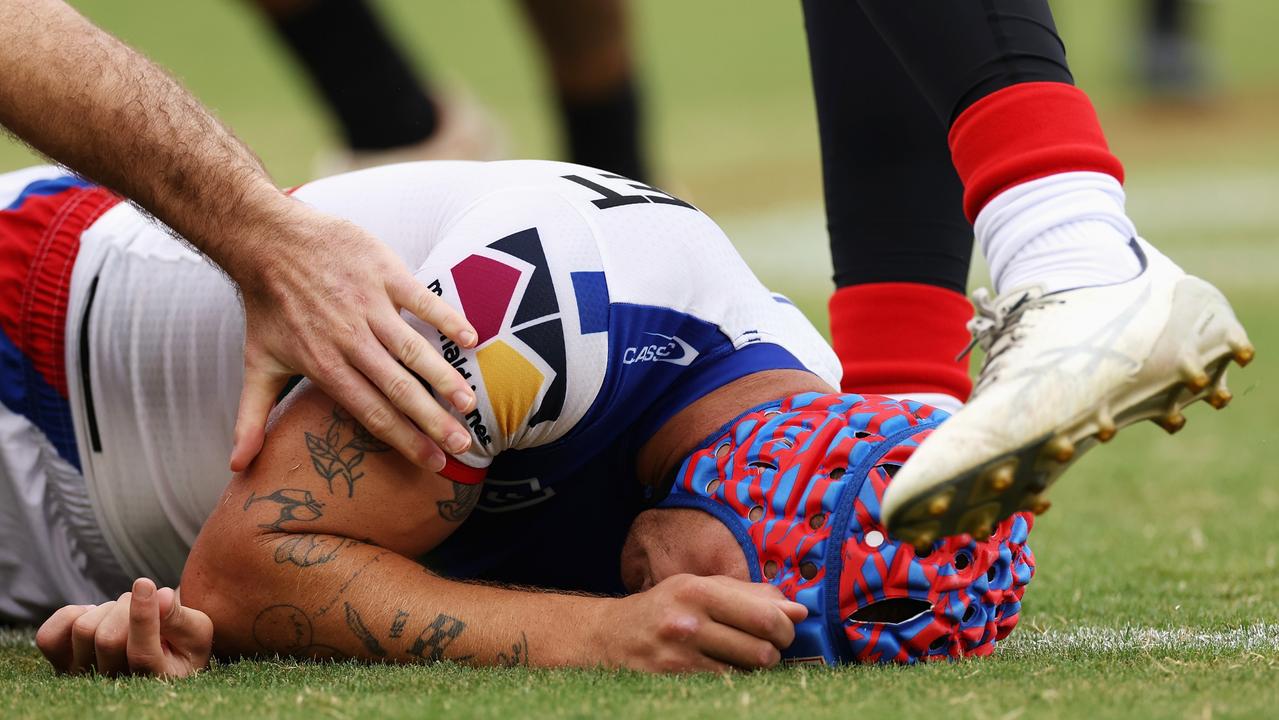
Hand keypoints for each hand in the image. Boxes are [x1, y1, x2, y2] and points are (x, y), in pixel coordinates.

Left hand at [36, 578, 212, 677]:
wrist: (161, 655)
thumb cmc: (182, 643)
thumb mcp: (197, 631)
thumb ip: (181, 617)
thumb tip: (161, 596)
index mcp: (156, 680)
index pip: (141, 653)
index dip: (142, 616)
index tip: (146, 583)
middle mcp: (115, 686)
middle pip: (108, 638)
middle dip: (128, 605)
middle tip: (144, 599)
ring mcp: (84, 677)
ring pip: (83, 631)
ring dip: (108, 608)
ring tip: (125, 613)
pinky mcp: (61, 664)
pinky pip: (48, 638)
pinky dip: (72, 614)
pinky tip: (95, 615)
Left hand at [224, 200, 478, 472]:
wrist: (266, 241)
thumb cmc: (266, 307)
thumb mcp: (257, 366)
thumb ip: (252, 419)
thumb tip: (238, 468)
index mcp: (324, 366)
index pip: (371, 412)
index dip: (403, 439)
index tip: (432, 462)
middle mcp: (349, 340)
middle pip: (398, 388)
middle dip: (432, 420)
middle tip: (462, 445)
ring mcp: (368, 304)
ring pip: (413, 349)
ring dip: (444, 377)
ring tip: (468, 404)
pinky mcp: (383, 272)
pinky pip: (422, 299)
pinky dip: (447, 319)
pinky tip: (471, 340)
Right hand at [597, 574, 806, 672]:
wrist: (608, 637)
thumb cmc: (664, 608)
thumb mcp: (700, 587)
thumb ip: (750, 594)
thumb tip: (798, 610)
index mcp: (697, 591)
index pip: (765, 616)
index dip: (785, 628)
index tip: (784, 630)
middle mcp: (688, 623)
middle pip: (762, 650)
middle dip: (774, 651)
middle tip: (766, 647)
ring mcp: (679, 658)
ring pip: (746, 674)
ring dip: (753, 669)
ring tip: (741, 658)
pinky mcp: (674, 683)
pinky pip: (724, 688)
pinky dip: (732, 682)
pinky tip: (722, 670)